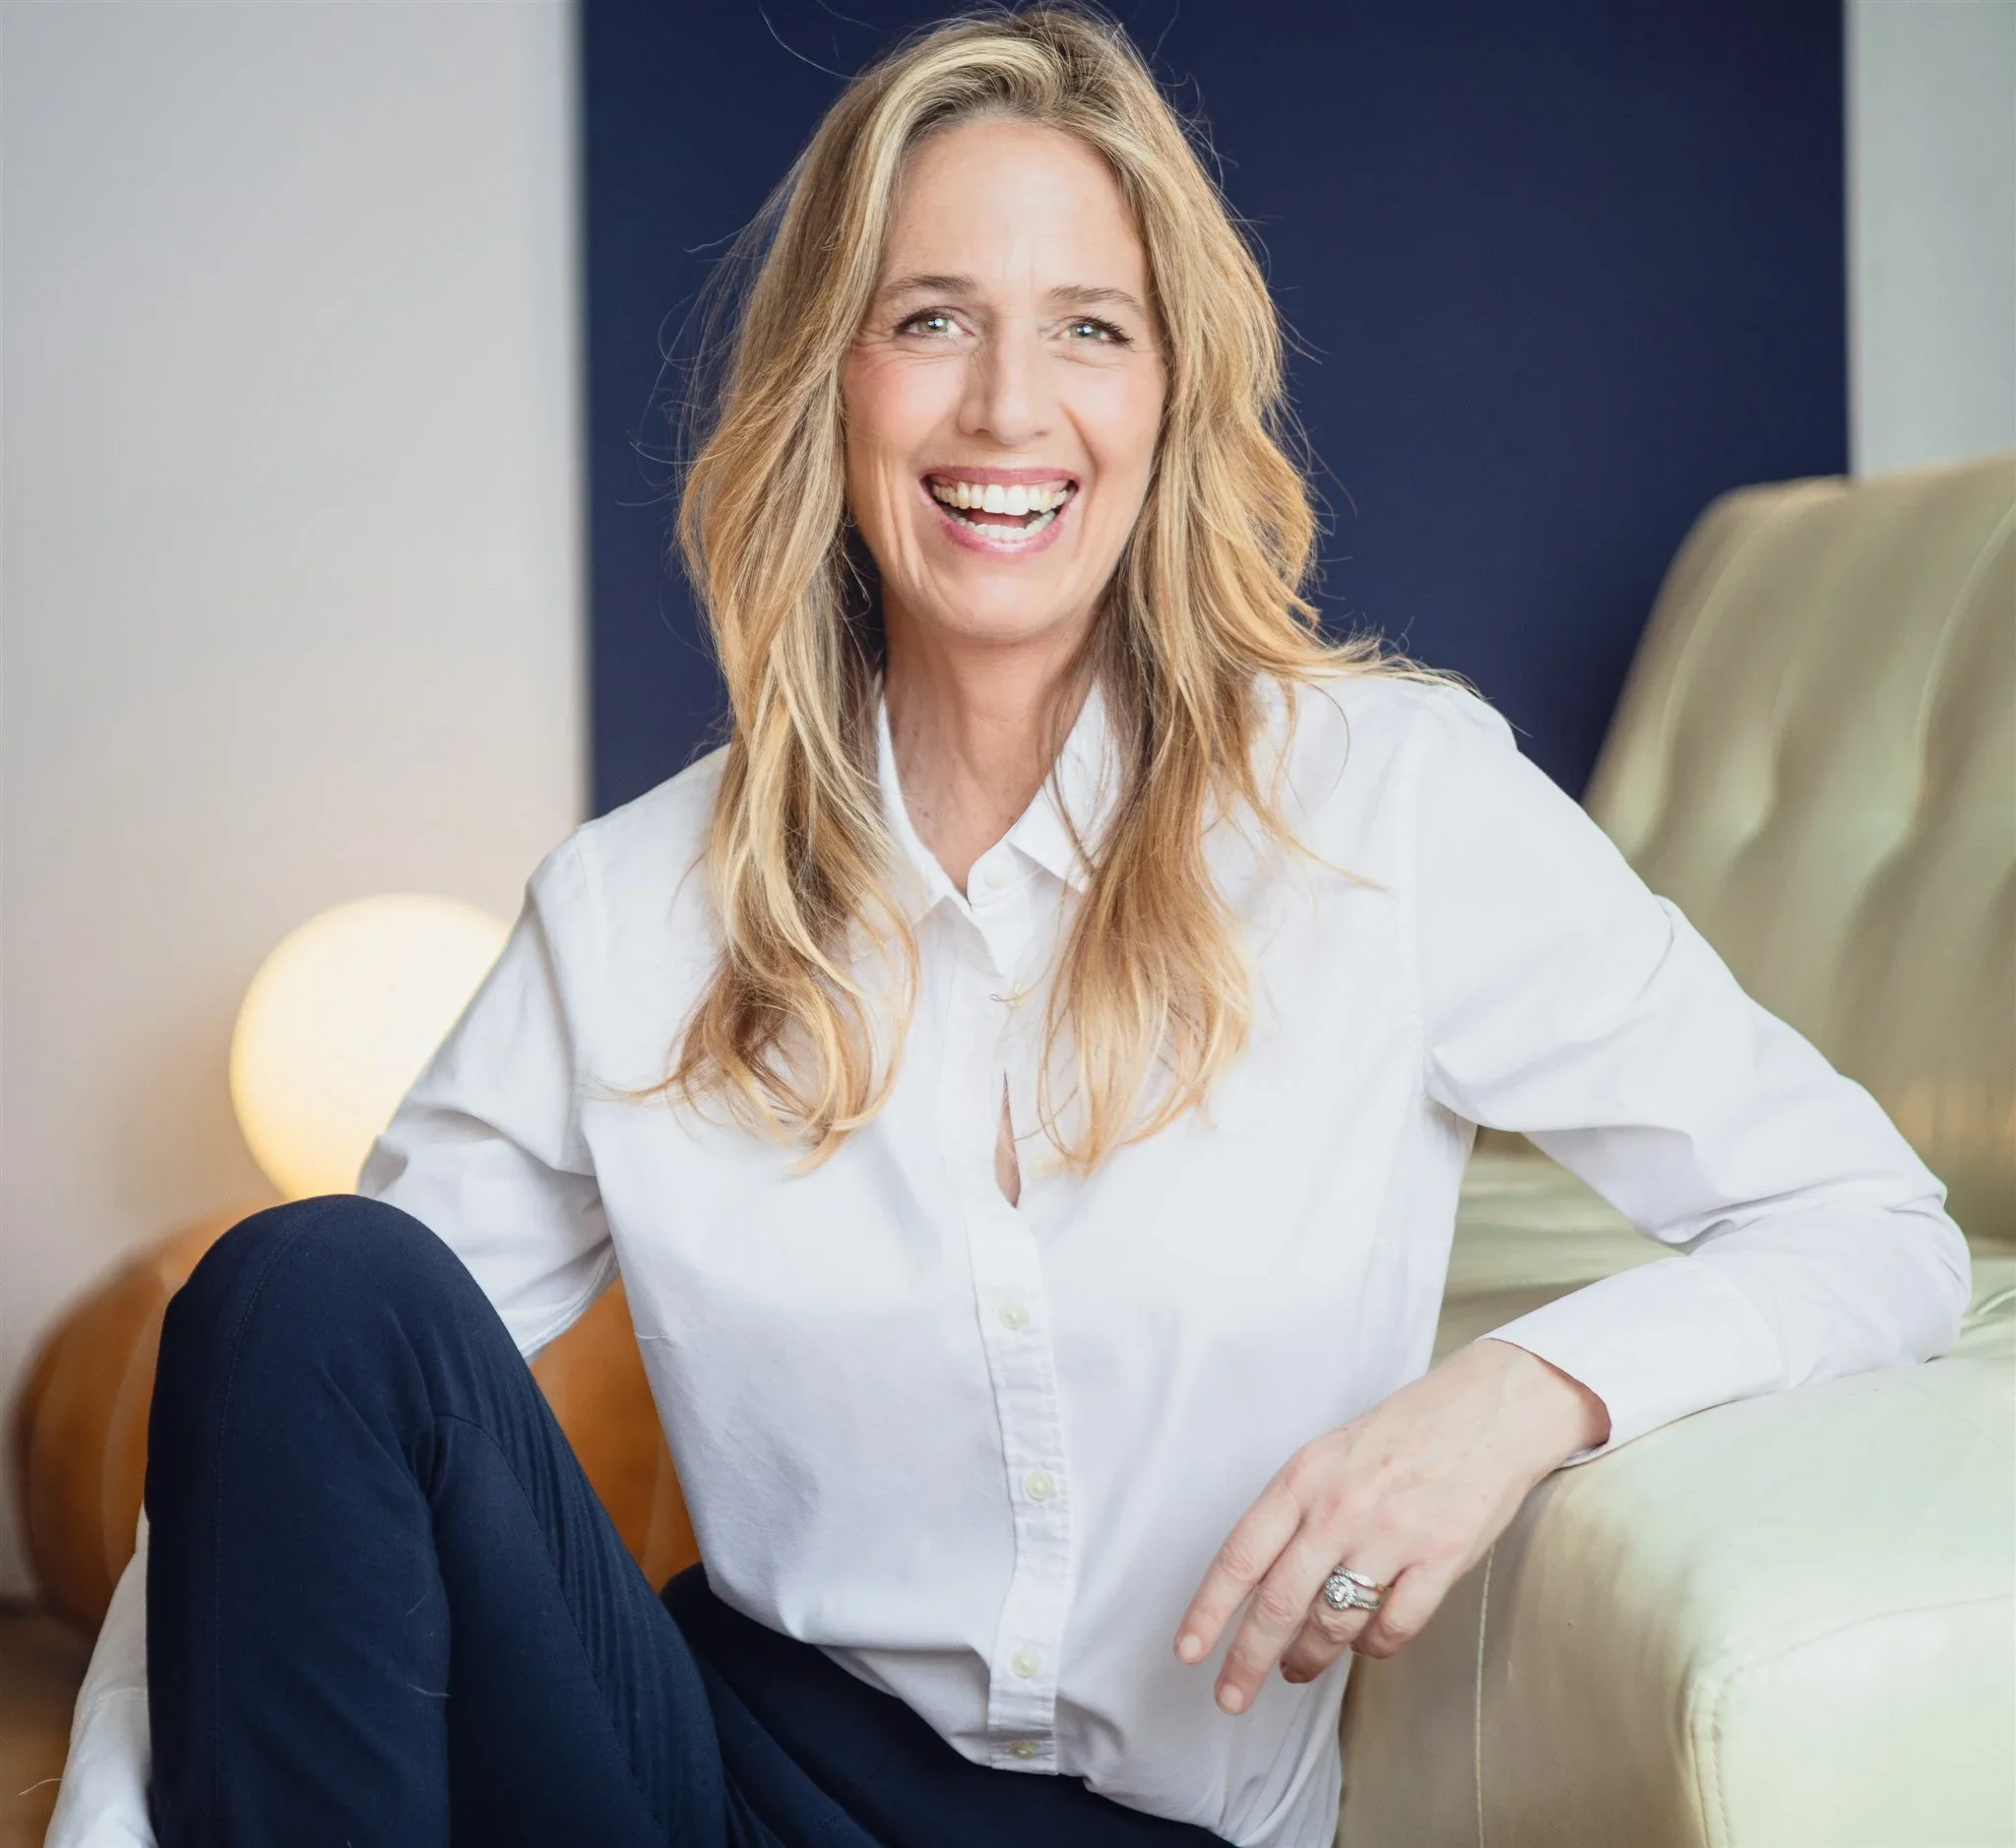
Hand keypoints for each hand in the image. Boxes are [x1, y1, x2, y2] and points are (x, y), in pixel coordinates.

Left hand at [1173, 1339, 1608, 1712]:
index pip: (1241, 1556)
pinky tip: (1366, 1642)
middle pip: (1278, 1604)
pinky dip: (1373, 1646)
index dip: (1208, 1611)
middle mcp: (1341, 1508)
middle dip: (1248, 1661)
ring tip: (1298, 1667)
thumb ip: (1295, 1511)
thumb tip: (1257, 1581)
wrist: (1490, 1409)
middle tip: (1231, 1697)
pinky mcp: (1442, 1559)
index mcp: (1305, 1477)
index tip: (1189, 1652)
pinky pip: (1393, 1628)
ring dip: (1309, 1657)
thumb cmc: (1404, 1433)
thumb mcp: (1331, 1453)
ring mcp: (1393, 1535)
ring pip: (1334, 1623)